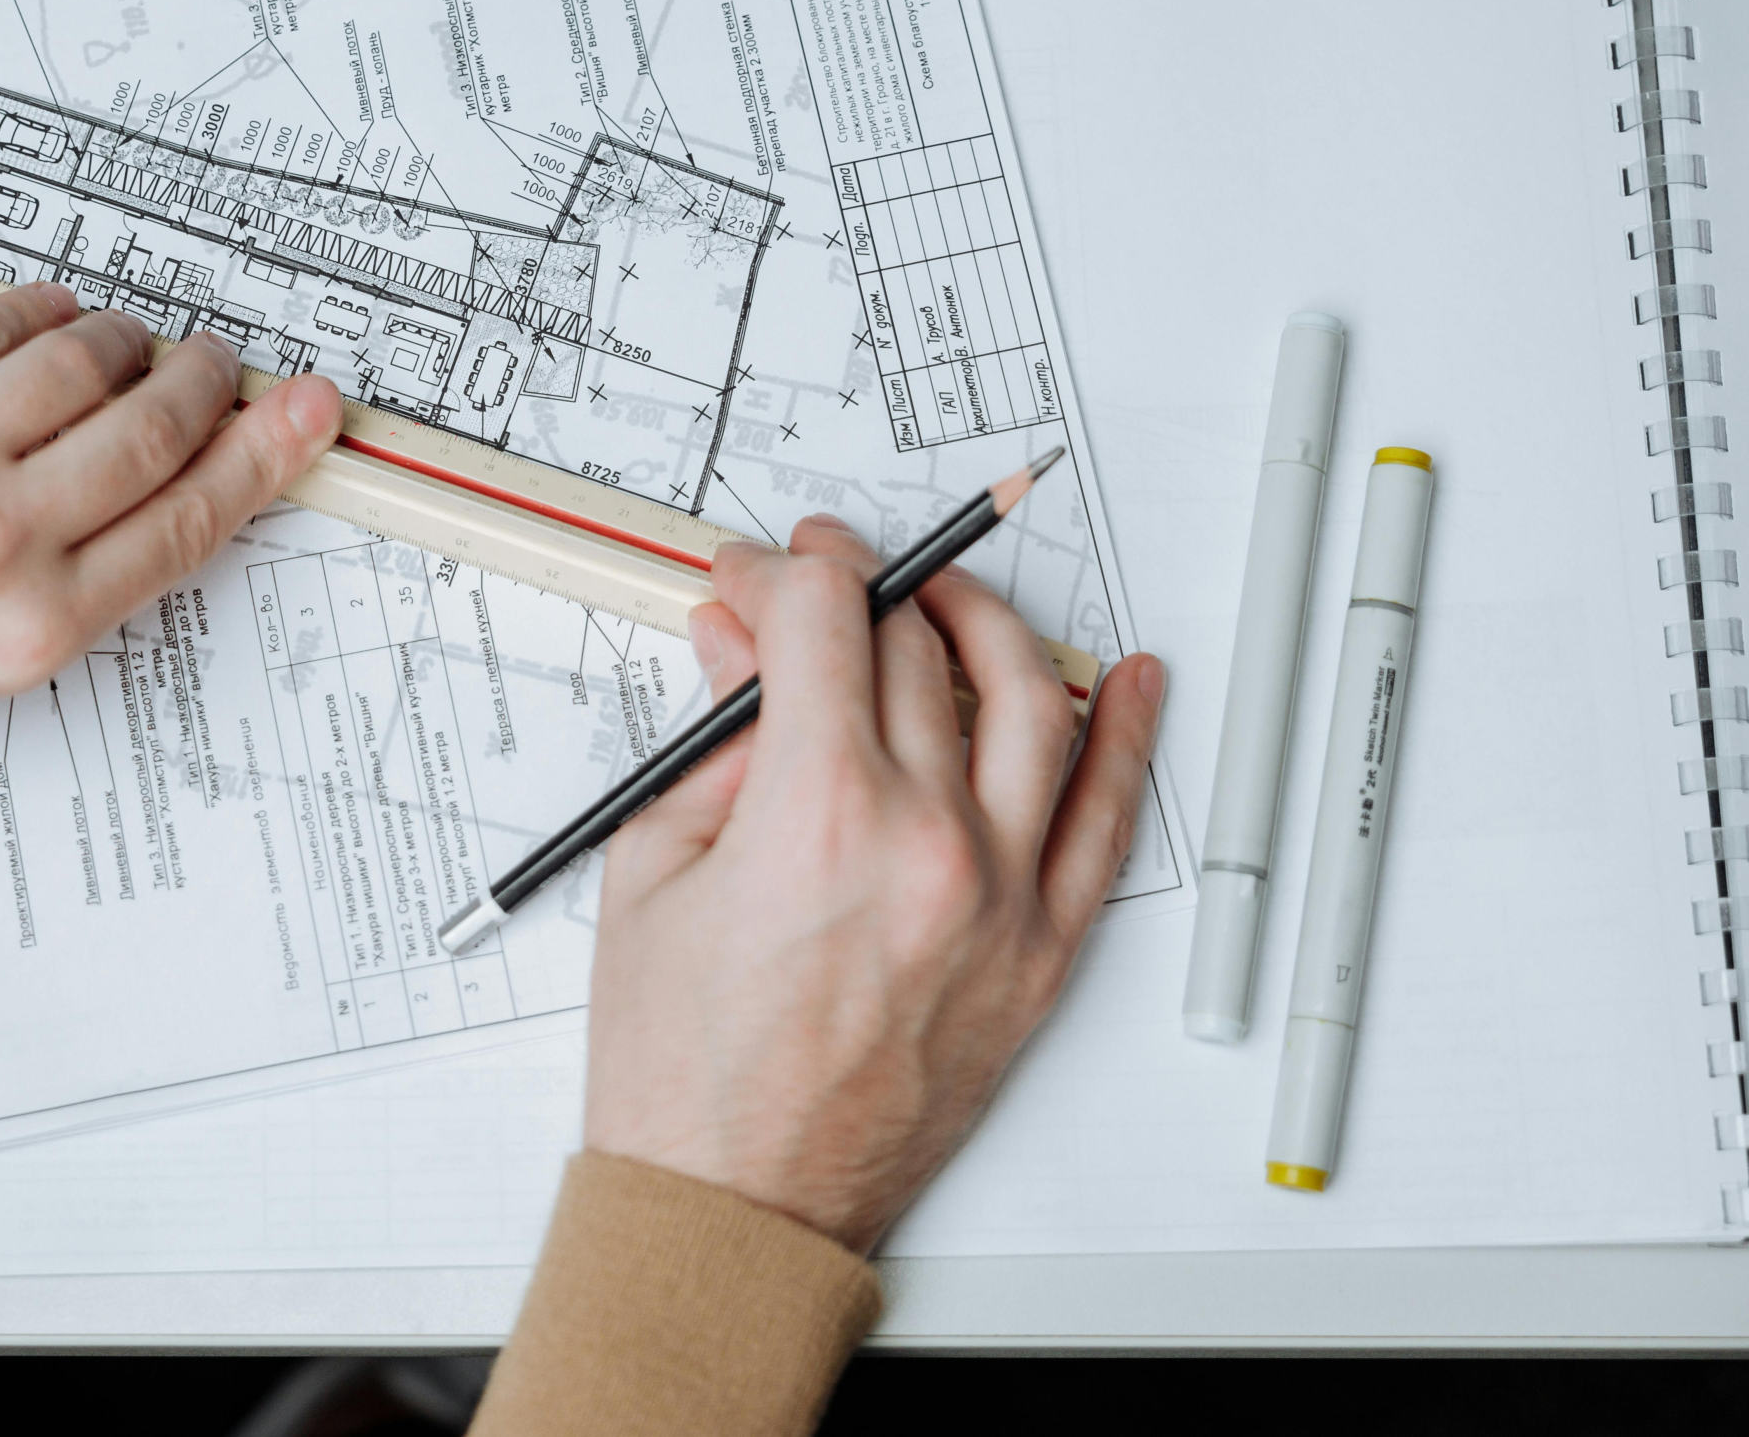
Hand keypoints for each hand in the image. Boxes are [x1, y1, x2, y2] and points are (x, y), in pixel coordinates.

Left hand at [0, 283, 341, 750]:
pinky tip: (50, 323)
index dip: (263, 456)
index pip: (188, 521)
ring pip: (90, 359)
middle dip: (203, 384)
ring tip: (126, 347)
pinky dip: (44, 314)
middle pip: (155, 429)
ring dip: (126, 342)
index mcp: (26, 631)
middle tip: (213, 364)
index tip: (308, 411)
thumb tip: (150, 495)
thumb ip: (60, 589)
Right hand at [582, 514, 1164, 1251]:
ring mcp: (1001, 895)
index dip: (777, 575)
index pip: (822, 620)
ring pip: (1028, 700)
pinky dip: (1126, 736)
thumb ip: (710, 746)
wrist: (735, 1208)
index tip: (751, 581)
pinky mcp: (1041, 952)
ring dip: (985, 624)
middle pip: (912, 648)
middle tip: (810, 589)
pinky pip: (1106, 820)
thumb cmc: (683, 1071)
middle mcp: (929, 839)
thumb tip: (737, 651)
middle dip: (852, 590)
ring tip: (945, 601)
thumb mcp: (654, 874)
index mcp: (820, 811)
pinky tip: (1129, 681)